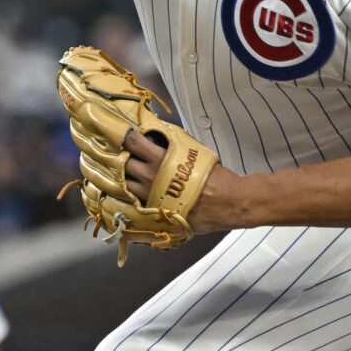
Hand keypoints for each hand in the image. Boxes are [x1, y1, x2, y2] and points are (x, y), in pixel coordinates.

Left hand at [123, 127, 244, 232]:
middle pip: (123, 164)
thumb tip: (161, 138)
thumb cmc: (215, 177)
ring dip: (126, 178)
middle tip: (126, 156)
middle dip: (123, 158)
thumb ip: (175, 145)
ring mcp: (149, 198)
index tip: (124, 136)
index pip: (132, 143)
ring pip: (125, 186)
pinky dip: (132, 198)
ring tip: (130, 175)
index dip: (126, 137)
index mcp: (160, 160)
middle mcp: (150, 178)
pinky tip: (136, 194)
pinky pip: (135, 205)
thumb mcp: (195, 152)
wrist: (228, 203)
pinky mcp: (154, 214)